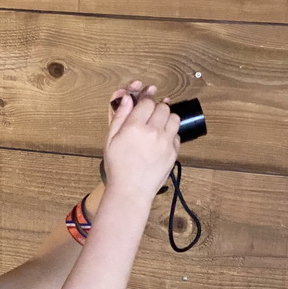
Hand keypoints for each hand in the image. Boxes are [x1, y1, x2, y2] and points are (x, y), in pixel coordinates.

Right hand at [103, 79, 179, 199]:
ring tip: (158, 126)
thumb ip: (119, 116)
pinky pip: (177, 135)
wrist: (131, 190)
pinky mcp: (173, 152)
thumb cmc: (118, 168)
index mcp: (135, 127)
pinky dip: (171, 134)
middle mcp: (153, 132)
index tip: (145, 101)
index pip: (147, 102)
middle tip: (150, 116)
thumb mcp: (110, 140)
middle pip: (162, 107)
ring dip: (167, 118)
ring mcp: (166, 142)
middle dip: (156, 108)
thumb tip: (126, 98)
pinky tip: (161, 140)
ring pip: (174, 118)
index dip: (146, 99)